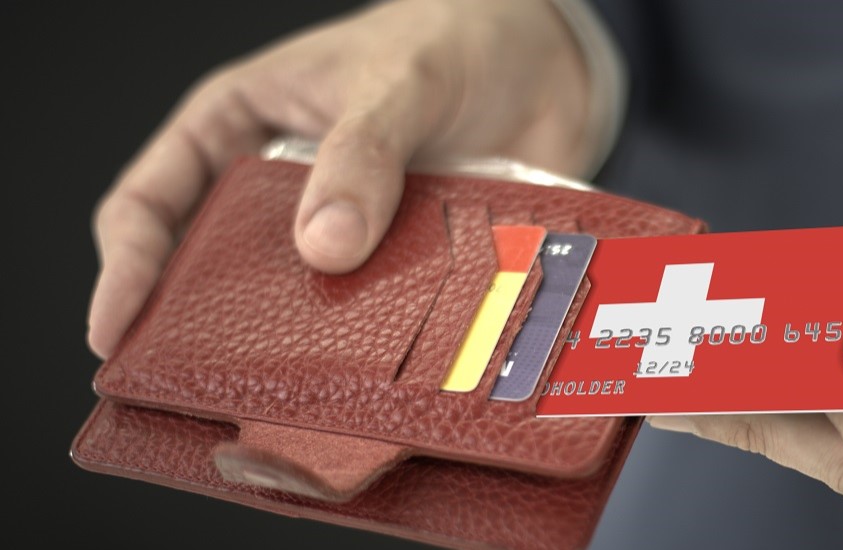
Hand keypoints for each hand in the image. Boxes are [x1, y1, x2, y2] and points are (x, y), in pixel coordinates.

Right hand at [88, 0, 589, 357]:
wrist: (545, 57)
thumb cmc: (449, 39)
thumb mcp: (396, 82)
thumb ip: (362, 151)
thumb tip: (323, 246)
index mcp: (241, 126)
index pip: (153, 200)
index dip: (127, 268)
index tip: (116, 331)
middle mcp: (284, 189)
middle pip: (218, 269)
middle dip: (209, 326)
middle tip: (204, 385)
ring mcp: (346, 231)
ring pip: (301, 302)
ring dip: (304, 343)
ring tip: (301, 392)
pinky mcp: (404, 261)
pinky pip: (380, 313)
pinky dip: (382, 342)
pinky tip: (388, 375)